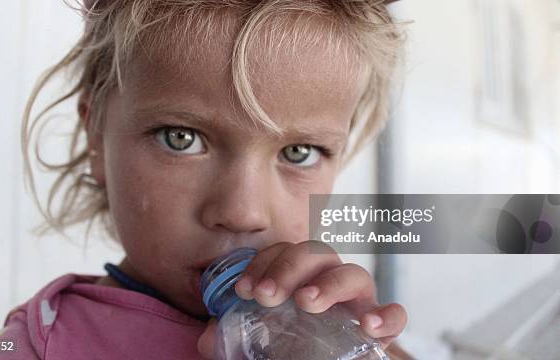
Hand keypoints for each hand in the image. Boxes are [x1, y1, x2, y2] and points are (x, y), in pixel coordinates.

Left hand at [197, 241, 406, 357]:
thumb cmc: (286, 351)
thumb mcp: (253, 344)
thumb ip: (232, 336)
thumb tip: (209, 336)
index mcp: (299, 280)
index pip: (283, 253)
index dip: (263, 262)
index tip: (244, 289)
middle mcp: (329, 284)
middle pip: (317, 254)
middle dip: (289, 267)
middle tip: (266, 294)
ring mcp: (357, 303)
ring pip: (353, 273)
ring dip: (328, 283)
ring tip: (306, 301)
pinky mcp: (380, 326)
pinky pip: (395, 313)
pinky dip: (388, 315)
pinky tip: (368, 326)